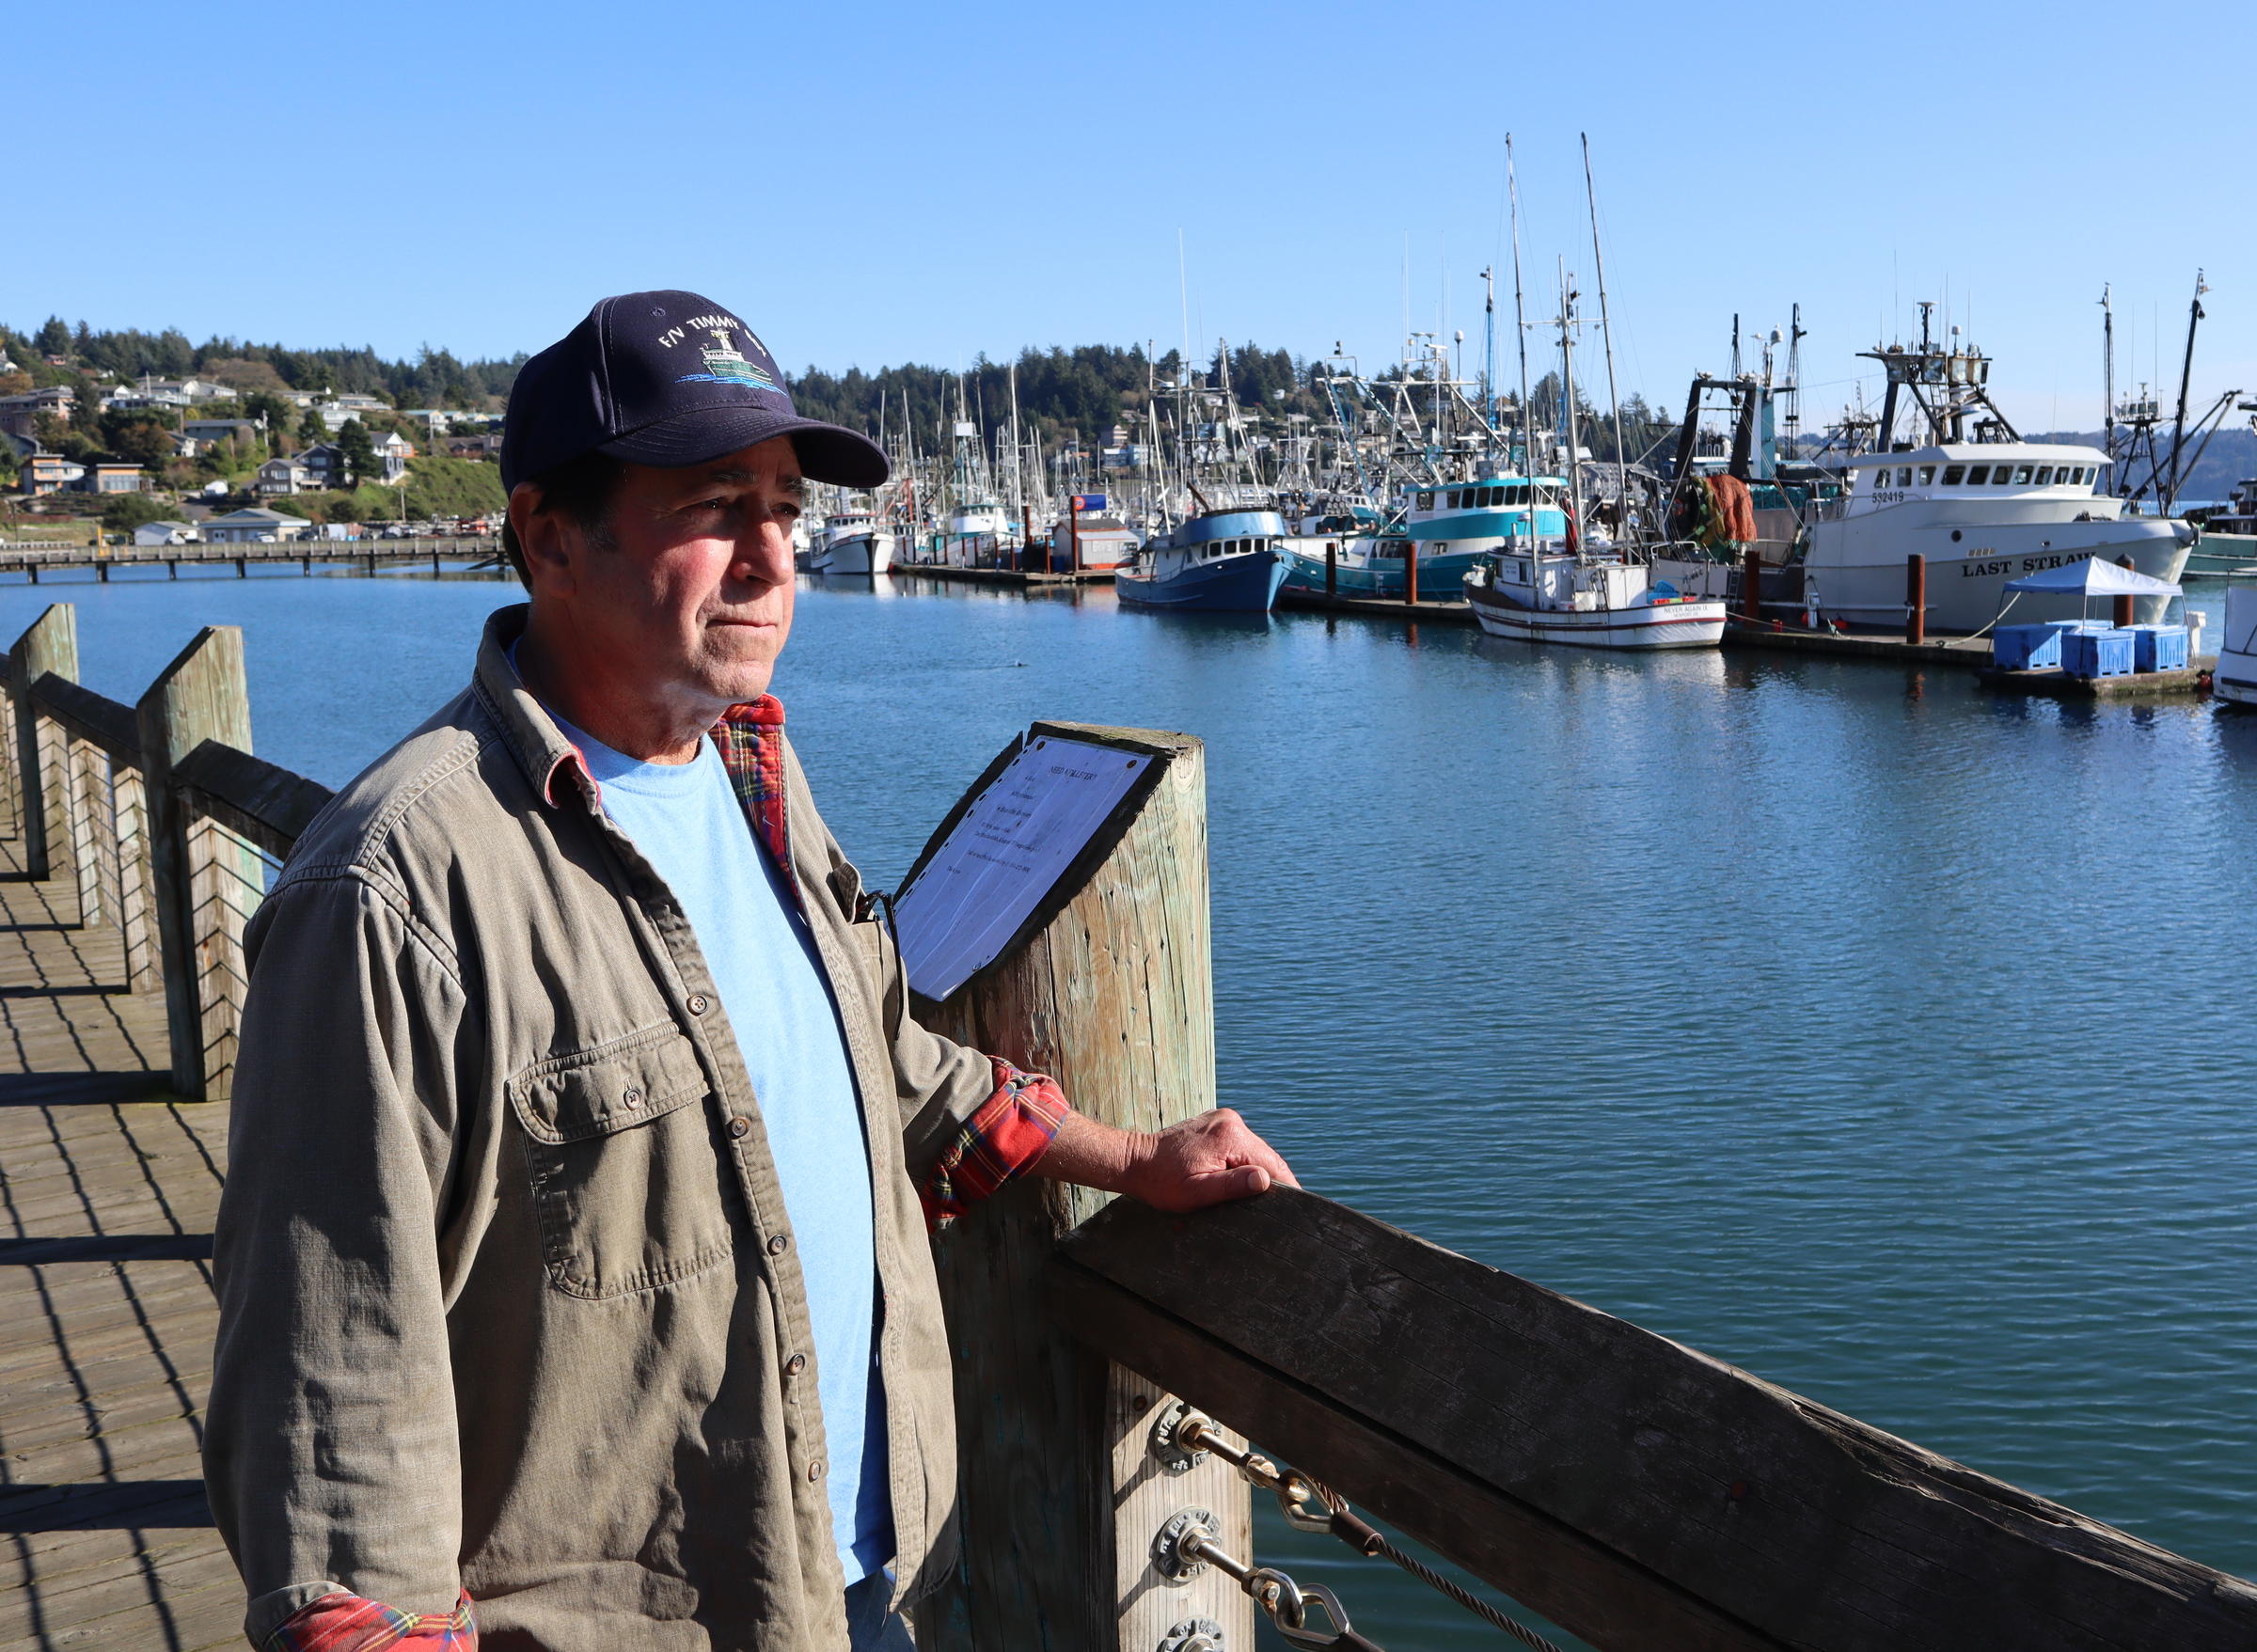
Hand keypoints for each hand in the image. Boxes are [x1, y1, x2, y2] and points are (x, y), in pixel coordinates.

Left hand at [1036, 1108, 1298, 1212]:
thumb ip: (1233, 1185)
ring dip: (1254, 1171)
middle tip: (1280, 1209)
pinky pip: (1238, 1145)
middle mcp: (1229, 1121)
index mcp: (1230, 1136)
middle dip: (1269, 1180)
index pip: (1271, 1163)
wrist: (1134, 1161)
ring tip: (1258, 1197)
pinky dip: (1241, 1162)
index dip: (1286, 1186)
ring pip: (1251, 1150)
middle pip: (1264, 1155)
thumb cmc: (1162, 1182)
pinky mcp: (1214, 1123)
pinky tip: (1237, 1179)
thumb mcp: (1197, 1191)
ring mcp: (1221, 1119)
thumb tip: (1266, 1180)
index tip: (1297, 1206)